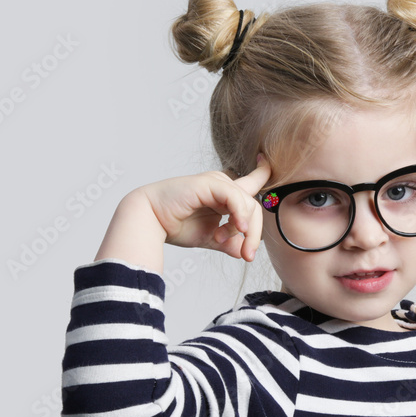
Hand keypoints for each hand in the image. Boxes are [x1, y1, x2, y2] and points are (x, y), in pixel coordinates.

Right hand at [138, 154, 271, 261]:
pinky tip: (239, 228)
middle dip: (255, 233)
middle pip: (254, 205)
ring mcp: (216, 182)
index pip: (250, 182)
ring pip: (249, 203)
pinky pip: (236, 197)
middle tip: (247, 254)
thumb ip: (228, 242)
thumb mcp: (209, 238)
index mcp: (222, 195)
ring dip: (244, 230)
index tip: (266, 163)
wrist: (149, 221)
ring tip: (221, 240)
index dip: (262, 172)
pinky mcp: (210, 183)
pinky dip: (240, 215)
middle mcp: (221, 185)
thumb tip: (244, 252)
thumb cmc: (174, 225)